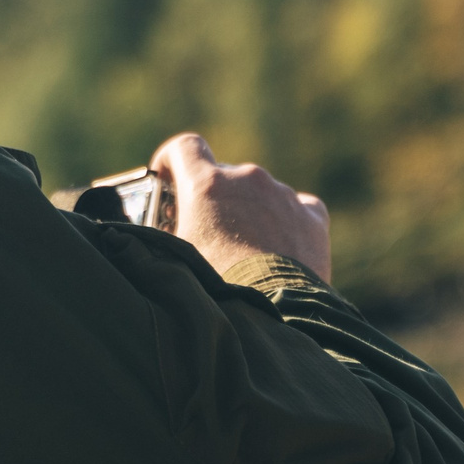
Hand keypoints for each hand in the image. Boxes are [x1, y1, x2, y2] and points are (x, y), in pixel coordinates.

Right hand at [148, 133, 331, 283]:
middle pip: (224, 174)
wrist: (271, 315)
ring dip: (250, 212)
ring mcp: (282, 195)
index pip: (184, 148)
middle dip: (213, 197)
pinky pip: (297, 207)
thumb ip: (163, 236)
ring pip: (260, 193)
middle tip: (206, 230)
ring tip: (247, 251)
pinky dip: (287, 220)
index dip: (172, 160)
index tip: (167, 178)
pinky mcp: (312, 216)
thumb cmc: (214, 290)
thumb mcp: (175, 260)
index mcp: (207, 185)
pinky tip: (281, 247)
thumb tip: (152, 236)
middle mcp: (246, 179)